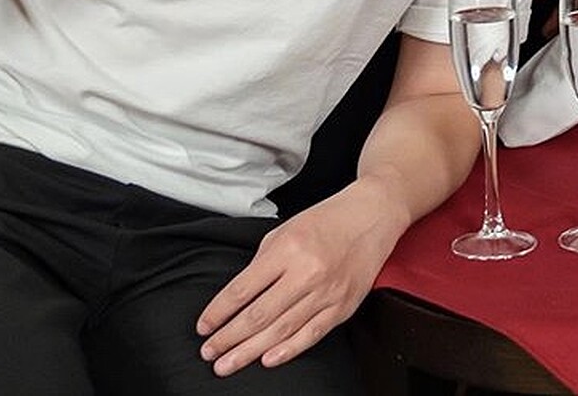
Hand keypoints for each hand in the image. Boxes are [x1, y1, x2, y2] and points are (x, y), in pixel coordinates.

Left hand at [197, 187, 390, 375]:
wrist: (373, 215)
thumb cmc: (329, 219)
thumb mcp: (287, 228)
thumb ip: (264, 261)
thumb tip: (242, 296)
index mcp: (288, 248)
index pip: (243, 289)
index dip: (218, 312)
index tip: (204, 326)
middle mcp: (307, 271)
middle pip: (258, 315)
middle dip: (228, 338)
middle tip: (209, 352)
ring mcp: (327, 291)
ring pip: (281, 330)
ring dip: (249, 351)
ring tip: (227, 363)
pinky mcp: (343, 305)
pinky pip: (311, 333)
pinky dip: (288, 350)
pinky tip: (267, 359)